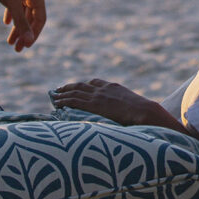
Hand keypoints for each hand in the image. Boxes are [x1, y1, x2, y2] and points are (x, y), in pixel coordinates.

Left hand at [0, 0, 46, 52]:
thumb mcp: (12, 4)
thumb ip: (21, 23)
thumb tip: (29, 40)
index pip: (40, 19)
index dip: (34, 34)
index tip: (26, 46)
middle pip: (31, 17)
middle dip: (24, 33)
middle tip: (17, 49)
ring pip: (23, 12)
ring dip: (17, 26)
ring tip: (10, 42)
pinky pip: (17, 4)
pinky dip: (12, 14)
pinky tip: (6, 23)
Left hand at [50, 79, 172, 128]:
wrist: (144, 112)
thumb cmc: (144, 113)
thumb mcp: (134, 105)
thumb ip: (125, 107)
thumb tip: (127, 115)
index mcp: (113, 87)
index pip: (95, 82)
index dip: (84, 85)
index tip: (77, 87)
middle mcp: (104, 89)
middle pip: (81, 86)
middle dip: (69, 87)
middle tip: (58, 90)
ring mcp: (98, 96)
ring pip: (75, 93)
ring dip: (62, 94)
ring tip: (54, 97)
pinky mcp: (94, 105)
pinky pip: (75, 101)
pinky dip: (64, 101)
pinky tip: (57, 103)